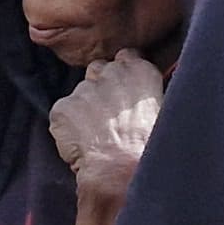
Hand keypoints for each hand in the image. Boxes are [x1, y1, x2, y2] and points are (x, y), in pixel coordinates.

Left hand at [47, 52, 164, 199]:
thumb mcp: (162, 111)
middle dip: (100, 86)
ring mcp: (83, 89)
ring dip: (84, 107)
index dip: (122, 72)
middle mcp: (110, 73)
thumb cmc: (149, 146)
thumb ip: (145, 94)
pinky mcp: (62, 107)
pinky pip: (62, 113)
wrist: (122, 168)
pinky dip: (68, 125)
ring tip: (95, 133)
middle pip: (98, 70)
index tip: (123, 86)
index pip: (126, 56)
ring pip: (79, 93)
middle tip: (107, 113)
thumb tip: (138, 97)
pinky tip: (81, 142)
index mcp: (139, 71)